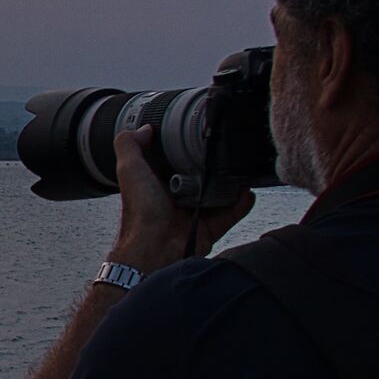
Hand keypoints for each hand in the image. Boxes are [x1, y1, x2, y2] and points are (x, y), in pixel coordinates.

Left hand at [106, 124, 255, 273]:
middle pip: (200, 176)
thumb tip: (145, 129)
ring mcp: (192, 214)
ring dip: (231, 184)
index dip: (183, 148)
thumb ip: (130, 145)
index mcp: (157, 184)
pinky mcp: (207, 228)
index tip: (199, 134)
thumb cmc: (140, 212)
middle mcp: (175, 198)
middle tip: (227, 150)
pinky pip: (229, 214)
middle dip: (213, 165)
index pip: (173, 161)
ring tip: (242, 169)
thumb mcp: (129, 170)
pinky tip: (248, 192)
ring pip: (218, 194)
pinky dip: (241, 204)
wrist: (154, 249)